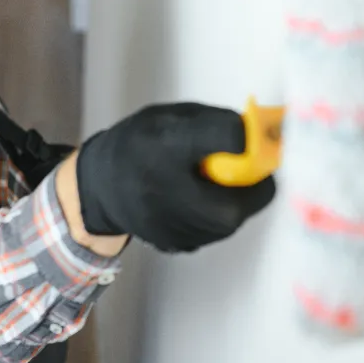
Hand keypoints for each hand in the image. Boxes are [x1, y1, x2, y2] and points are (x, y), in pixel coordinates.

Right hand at [75, 102, 276, 252]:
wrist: (99, 186)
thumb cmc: (140, 144)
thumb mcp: (173, 116)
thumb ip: (217, 123)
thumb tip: (264, 134)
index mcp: (165, 143)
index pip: (227, 137)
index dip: (246, 136)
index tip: (250, 134)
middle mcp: (166, 191)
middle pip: (241, 201)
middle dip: (250, 184)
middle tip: (237, 167)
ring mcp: (172, 227)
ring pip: (233, 220)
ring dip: (234, 200)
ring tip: (208, 181)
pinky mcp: (179, 245)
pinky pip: (217, 230)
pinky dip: (217, 214)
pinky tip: (194, 199)